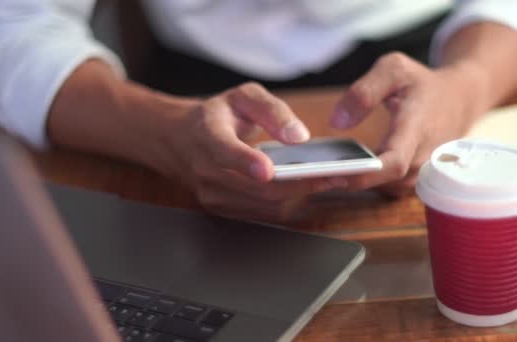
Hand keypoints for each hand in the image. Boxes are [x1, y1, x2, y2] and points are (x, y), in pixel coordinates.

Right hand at [157, 82, 347, 220]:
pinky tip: (308, 187)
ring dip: (299, 194)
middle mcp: (206, 168)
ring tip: (332, 179)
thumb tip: (298, 136)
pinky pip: (261, 211)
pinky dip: (287, 200)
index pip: (223, 150)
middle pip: (255, 185)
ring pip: (262, 202)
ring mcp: (212, 193)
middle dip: (298, 183)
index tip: (267, 169)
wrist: (181, 140)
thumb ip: (271, 110)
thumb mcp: (243, 96)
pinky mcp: (222, 208)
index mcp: (207, 134)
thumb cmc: (218, 115)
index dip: (245, 161)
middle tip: (336, 175)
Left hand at [330, 52, 487, 196]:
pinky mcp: (417, 177)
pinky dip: (368, 181)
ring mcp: (422, 171)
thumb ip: (364, 91)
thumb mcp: (394, 69)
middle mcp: (423, 156)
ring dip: (356, 182)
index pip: (394, 162)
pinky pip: (389, 187)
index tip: (335, 173)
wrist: (460, 98)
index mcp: (416, 127)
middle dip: (349, 179)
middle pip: (385, 181)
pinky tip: (342, 170)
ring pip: (386, 188)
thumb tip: (337, 121)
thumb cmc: (423, 83)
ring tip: (319, 174)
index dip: (365, 173)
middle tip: (310, 174)